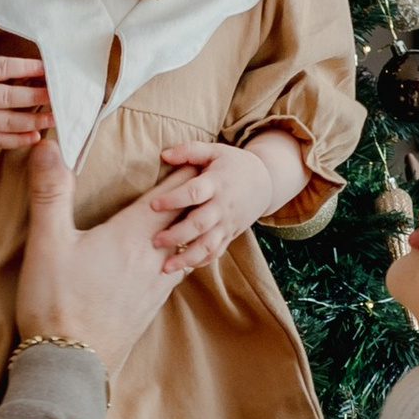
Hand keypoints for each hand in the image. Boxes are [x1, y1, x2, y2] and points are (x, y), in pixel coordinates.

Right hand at [0, 49, 50, 148]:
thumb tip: (36, 70)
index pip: (4, 68)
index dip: (27, 68)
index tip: (48, 68)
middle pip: (9, 97)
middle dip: (36, 97)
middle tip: (58, 96)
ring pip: (7, 122)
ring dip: (33, 121)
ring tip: (54, 118)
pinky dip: (18, 140)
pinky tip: (36, 136)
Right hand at [16, 132, 199, 377]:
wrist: (70, 366)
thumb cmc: (56, 302)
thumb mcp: (47, 243)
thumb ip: (50, 192)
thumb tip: (48, 146)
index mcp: (131, 237)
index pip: (167, 196)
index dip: (182, 175)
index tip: (196, 157)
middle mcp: (152, 260)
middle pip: (182, 221)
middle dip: (191, 198)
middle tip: (204, 182)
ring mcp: (154, 288)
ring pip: (184, 251)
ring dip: (189, 231)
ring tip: (193, 219)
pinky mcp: (148, 310)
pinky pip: (174, 277)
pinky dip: (179, 261)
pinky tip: (172, 267)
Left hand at [147, 133, 300, 270]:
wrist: (265, 182)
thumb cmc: (232, 164)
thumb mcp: (214, 151)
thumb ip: (189, 151)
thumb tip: (163, 154)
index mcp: (217, 183)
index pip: (194, 193)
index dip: (174, 199)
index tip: (153, 205)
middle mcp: (222, 206)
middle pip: (200, 224)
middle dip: (177, 235)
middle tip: (154, 241)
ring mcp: (227, 224)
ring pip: (208, 245)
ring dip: (186, 257)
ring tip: (165, 267)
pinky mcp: (230, 236)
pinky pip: (216, 253)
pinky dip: (200, 262)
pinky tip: (182, 267)